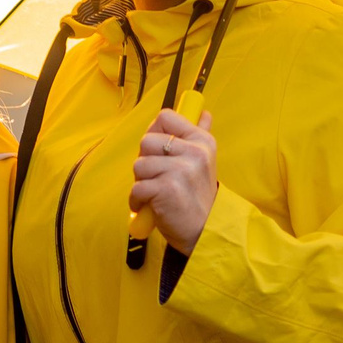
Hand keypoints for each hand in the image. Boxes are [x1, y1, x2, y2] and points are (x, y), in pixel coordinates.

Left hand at [130, 109, 217, 254]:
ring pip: (139, 164)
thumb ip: (200, 134)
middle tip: (156, 177)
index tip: (158, 149)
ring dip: (140, 182)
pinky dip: (137, 201)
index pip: (165, 117)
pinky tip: (148, 206)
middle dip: (145, 160)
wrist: (204, 230)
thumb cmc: (197, 196)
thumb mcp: (205, 161)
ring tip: (154, 193)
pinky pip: (137, 187)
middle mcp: (194, 152)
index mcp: (202, 140)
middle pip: (146, 141)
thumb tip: (203, 112)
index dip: (154, 132)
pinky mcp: (167, 188)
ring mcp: (181, 170)